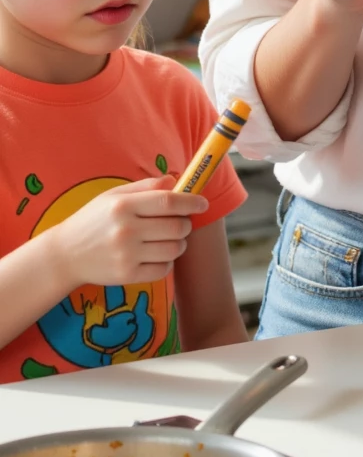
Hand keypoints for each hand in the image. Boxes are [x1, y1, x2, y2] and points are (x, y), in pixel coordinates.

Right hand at [50, 176, 207, 288]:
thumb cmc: (93, 220)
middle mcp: (126, 230)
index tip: (202, 203)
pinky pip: (163, 269)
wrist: (65, 255)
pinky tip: (156, 255)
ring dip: (179, 243)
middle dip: (185, 224)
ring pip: (174, 249)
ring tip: (167, 239)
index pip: (168, 202)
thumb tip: (176, 181)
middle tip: (179, 222)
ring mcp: (127, 255)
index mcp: (123, 206)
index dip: (191, 202)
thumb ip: (146, 187)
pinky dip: (167, 262)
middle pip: (176, 227)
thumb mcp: (114, 196)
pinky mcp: (127, 276)